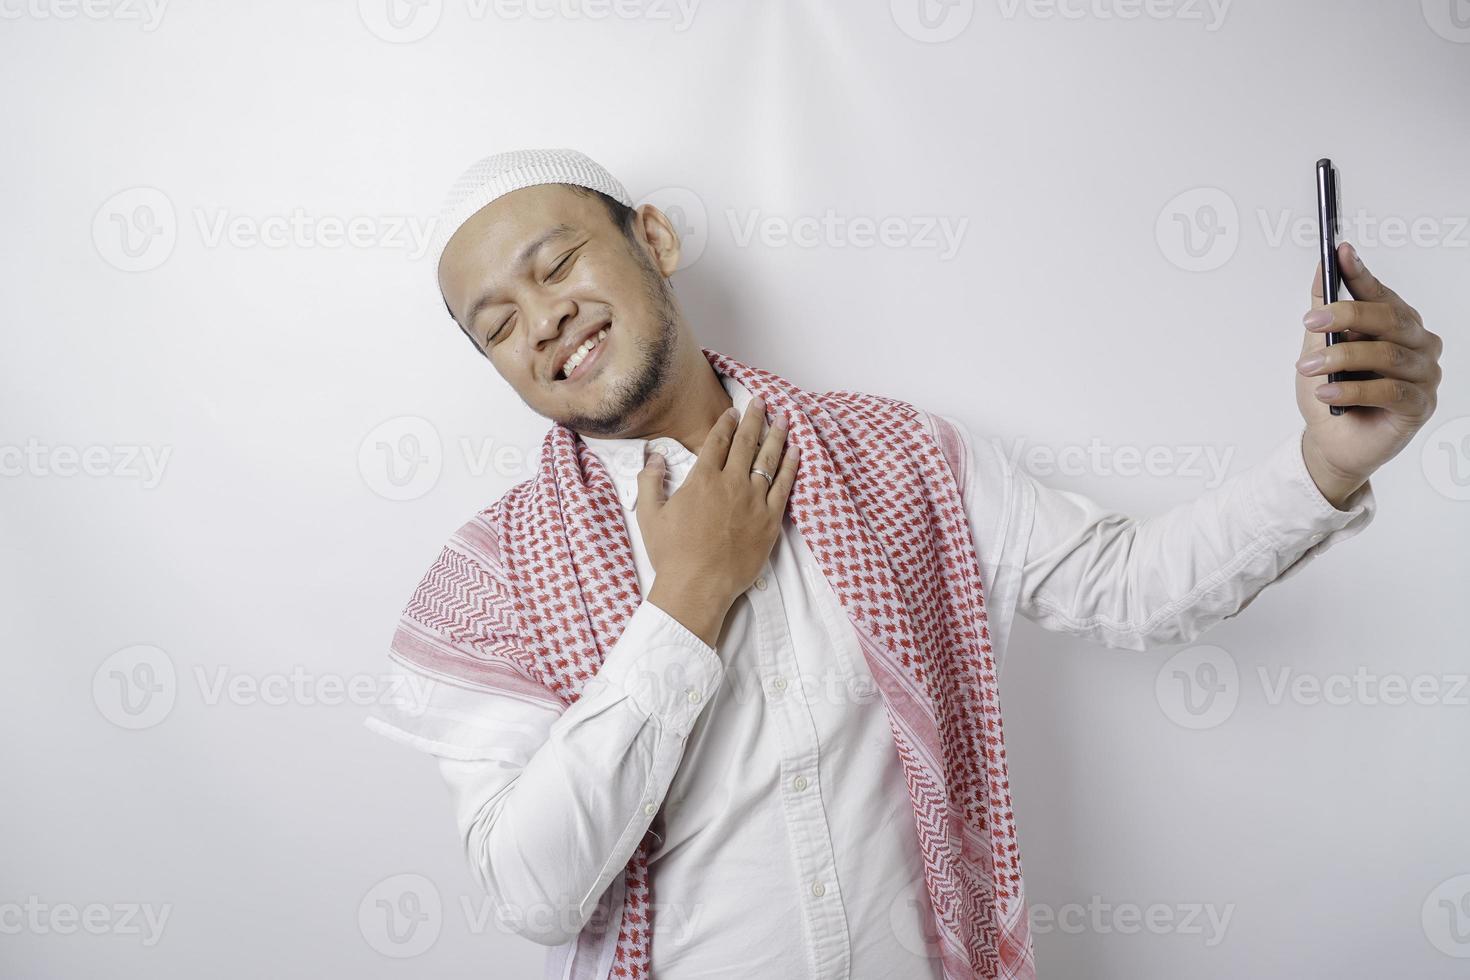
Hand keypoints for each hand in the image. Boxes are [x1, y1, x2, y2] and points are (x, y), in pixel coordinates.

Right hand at [636, 397, 799, 637]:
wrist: (697, 586)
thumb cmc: (671, 553)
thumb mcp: (649, 515)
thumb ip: (649, 481)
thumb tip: (654, 458)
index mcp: (702, 479)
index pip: (717, 441)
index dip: (726, 422)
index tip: (733, 411)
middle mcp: (731, 482)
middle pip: (746, 442)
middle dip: (755, 418)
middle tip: (761, 402)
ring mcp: (754, 500)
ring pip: (769, 459)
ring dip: (777, 435)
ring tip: (784, 418)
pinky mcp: (770, 520)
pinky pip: (784, 486)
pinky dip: (791, 466)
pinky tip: (796, 452)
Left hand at [1294, 240, 1443, 506]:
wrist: (1332, 442)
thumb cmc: (1331, 392)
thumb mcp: (1318, 347)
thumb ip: (1324, 309)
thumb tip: (1323, 267)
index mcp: (1398, 325)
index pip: (1382, 294)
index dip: (1361, 274)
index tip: (1339, 254)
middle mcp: (1418, 345)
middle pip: (1390, 319)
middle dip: (1346, 315)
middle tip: (1310, 322)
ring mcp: (1424, 375)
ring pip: (1387, 354)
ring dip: (1342, 358)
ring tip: (1308, 367)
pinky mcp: (1420, 406)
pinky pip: (1390, 391)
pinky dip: (1354, 389)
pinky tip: (1328, 391)